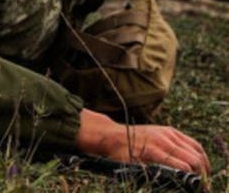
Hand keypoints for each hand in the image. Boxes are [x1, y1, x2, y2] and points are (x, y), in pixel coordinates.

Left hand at [77, 109, 209, 174]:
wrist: (113, 136)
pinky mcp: (170, 130)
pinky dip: (200, 153)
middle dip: (202, 174)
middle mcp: (162, 140)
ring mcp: (167, 133)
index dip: (192, 180)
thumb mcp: (133, 169)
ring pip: (196, 150)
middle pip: (193, 159)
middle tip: (203, 187)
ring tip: (204, 177)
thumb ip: (152, 175)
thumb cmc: (121, 155)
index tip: (197, 189)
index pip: (182, 167)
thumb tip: (171, 182)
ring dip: (204, 164)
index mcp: (153, 151)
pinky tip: (201, 163)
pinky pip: (191, 142)